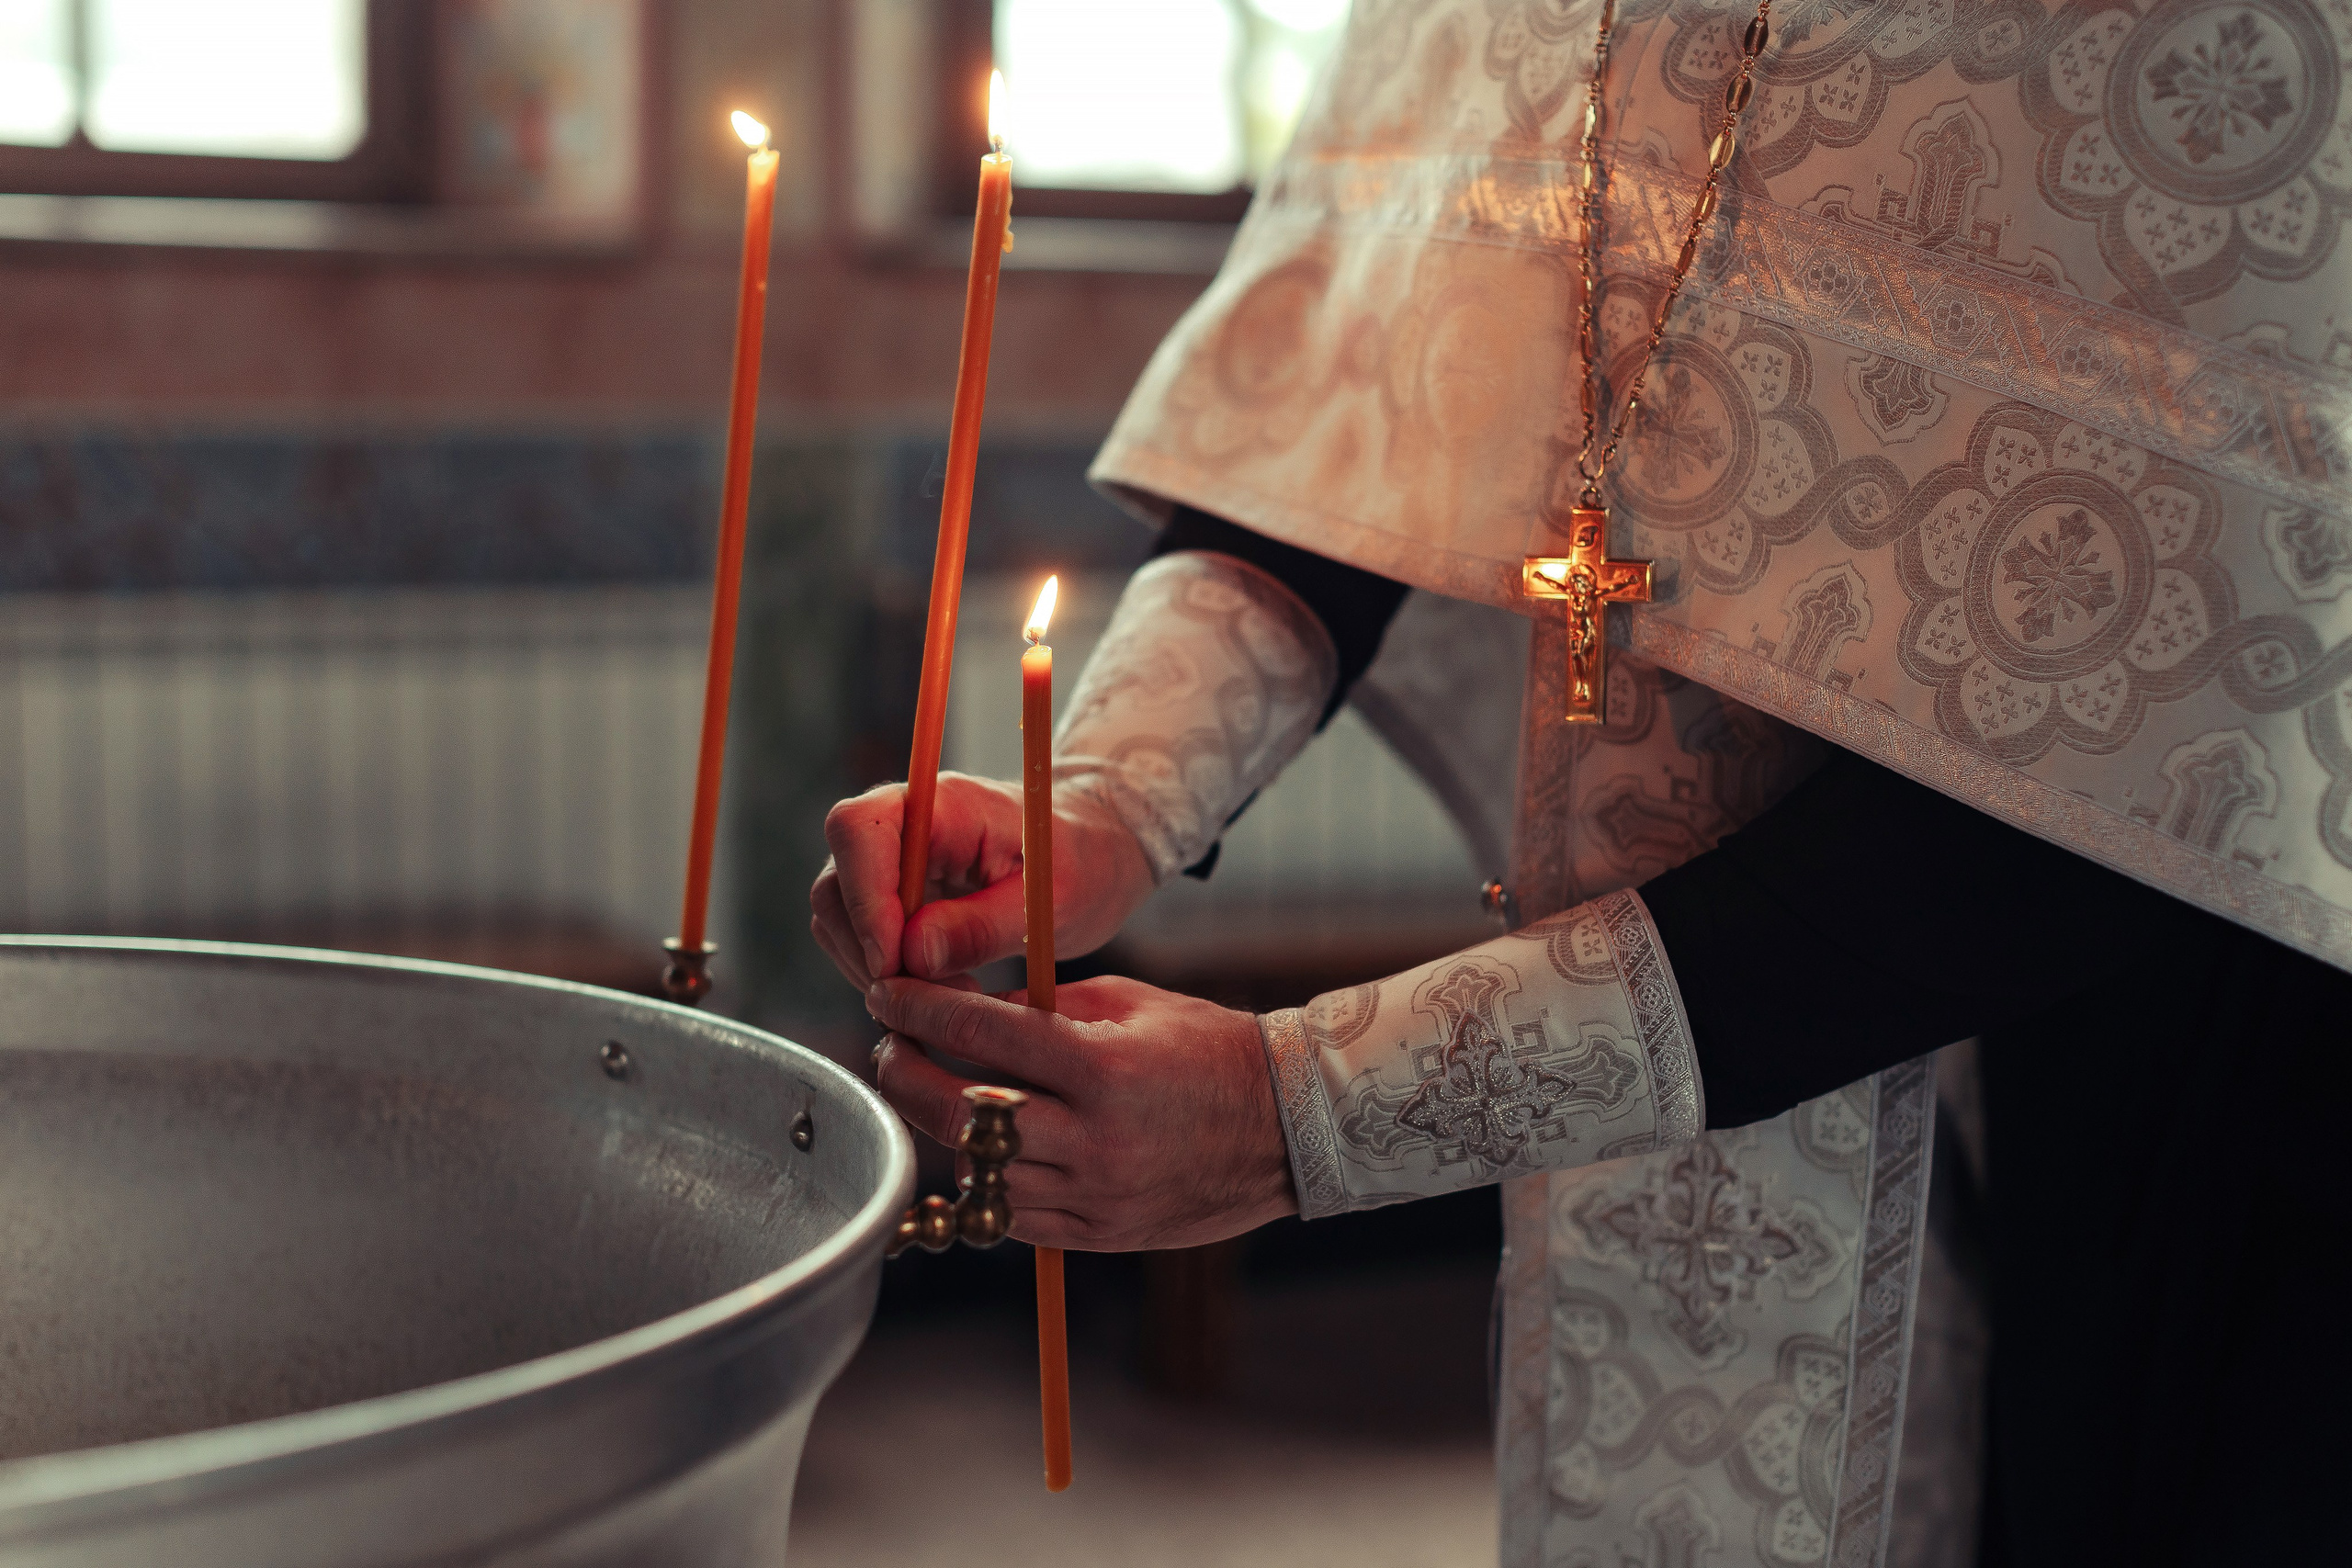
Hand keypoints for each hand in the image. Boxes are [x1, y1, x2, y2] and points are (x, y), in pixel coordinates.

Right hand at [811, 773, 1154, 988]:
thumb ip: (981, 926)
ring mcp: (892, 861)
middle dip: (866, 948)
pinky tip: (942, 990)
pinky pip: (860, 939)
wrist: (1093, 858)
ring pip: (839, 917)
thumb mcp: (1048, 903)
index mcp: (942, 803)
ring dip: (876, 969)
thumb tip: (910, 955)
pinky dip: (887, 974)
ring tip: (949, 995)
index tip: (892, 961)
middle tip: (925, 997)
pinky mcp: (894, 895)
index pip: (859, 829)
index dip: (862, 897)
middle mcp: (903, 825)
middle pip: (836, 880)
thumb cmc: (1081, 864)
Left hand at [867, 974, 1296, 1250]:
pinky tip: (981, 1148)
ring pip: (978, 1173)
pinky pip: (1014, 1217)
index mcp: (1102, 1068)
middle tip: (889, 1048)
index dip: (921, 1010)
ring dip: (941, 1132)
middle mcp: (1093, 1138)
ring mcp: (1096, 1195)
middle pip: (961, 1115)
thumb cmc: (1208, 1048)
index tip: (885, 995)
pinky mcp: (1101, 1233)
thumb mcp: (1130, 1004)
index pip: (983, 1035)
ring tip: (933, 1095)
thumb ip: (1045, 1010)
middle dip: (907, 1077)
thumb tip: (965, 1010)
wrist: (1286, 1125)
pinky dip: (985, 1182)